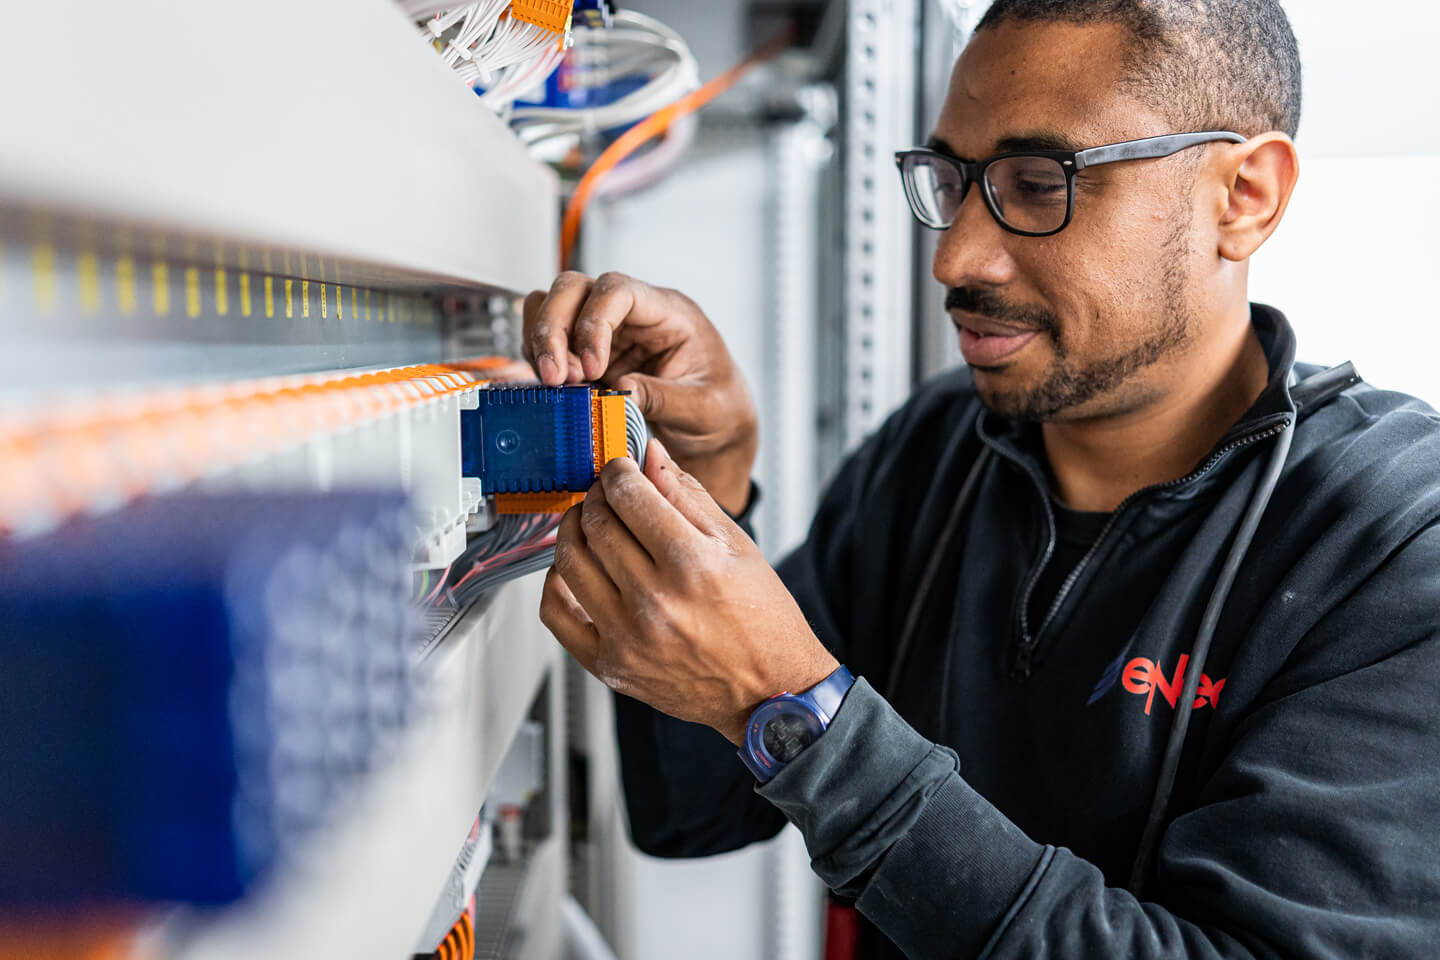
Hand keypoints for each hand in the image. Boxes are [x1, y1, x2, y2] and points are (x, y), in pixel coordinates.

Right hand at [523, 271, 757, 514]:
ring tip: (557, 384)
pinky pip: (551, 338)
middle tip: (555, 378)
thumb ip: (662, 398)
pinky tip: (557, 389)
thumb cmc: (718, 408)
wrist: (715, 427)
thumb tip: (619, 391)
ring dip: (543, 342)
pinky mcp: (590, 353)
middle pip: (574, 288)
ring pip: (554, 305)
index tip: (592, 369)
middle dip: (554, 329)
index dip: (594, 323)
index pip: (618, 291)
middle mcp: (634, 313)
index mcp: (669, 313)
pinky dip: (541, 359)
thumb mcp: (702, 409)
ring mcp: (609, 330)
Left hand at [539, 439, 837, 743]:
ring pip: (569, 561)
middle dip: (596, 496)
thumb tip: (651, 456)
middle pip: (597, 524)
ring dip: (572, 529)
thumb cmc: (762, 621)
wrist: (768, 692)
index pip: (630, 496)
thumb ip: (688, 497)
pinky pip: (556, 614)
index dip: (618, 471)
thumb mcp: (737, 546)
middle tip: (606, 492)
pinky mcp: (610, 665)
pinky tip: (573, 568)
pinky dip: (555, 582)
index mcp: (692, 565)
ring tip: (588, 522)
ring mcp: (627, 637)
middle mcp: (655, 601)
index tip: (620, 468)